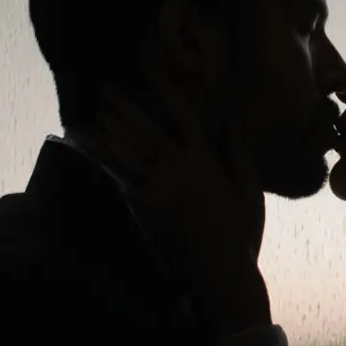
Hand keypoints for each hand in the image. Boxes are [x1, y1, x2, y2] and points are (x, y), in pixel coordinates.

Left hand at [98, 70, 269, 331]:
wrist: (222, 272)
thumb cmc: (242, 232)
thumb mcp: (250, 190)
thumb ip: (238, 154)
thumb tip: (233, 120)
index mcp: (206, 162)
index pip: (184, 116)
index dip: (168, 92)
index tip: (153, 73)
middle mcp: (180, 170)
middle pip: (147, 130)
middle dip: (126, 108)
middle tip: (106, 89)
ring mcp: (161, 189)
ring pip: (129, 151)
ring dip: (111, 129)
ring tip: (96, 113)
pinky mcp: (146, 209)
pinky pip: (122, 179)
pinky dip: (107, 161)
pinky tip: (95, 148)